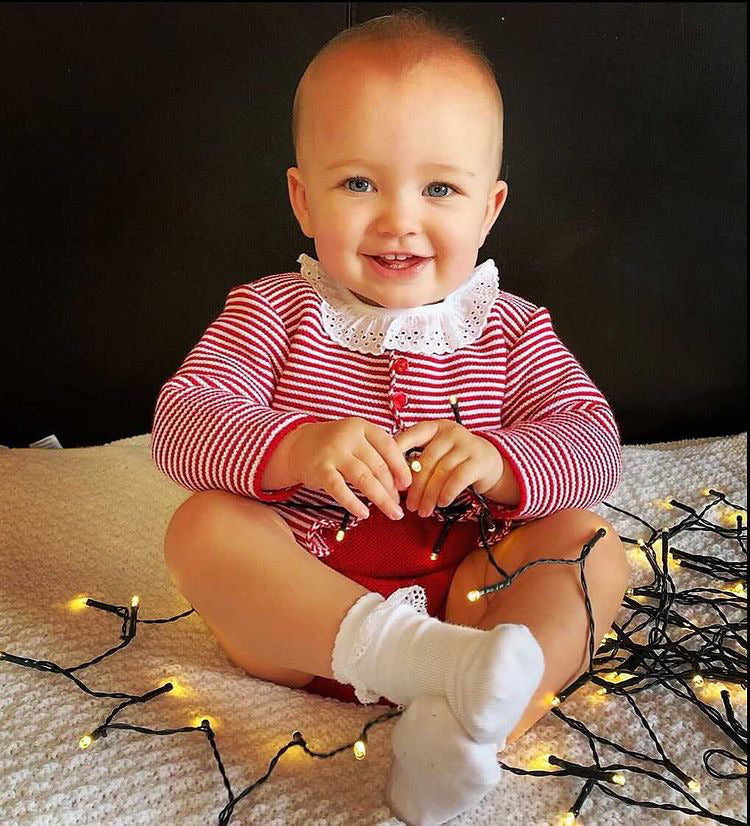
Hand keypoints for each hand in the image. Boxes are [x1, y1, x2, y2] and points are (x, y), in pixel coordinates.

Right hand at [286, 418, 412, 520]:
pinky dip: (353, 503)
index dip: (401, 467)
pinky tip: (364, 514)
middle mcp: (349, 437)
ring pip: (364, 478)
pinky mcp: (320, 469)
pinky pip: (340, 489)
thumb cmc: (335, 446)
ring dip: (381, 498)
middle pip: (378, 466)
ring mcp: (333, 452)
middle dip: (391, 489)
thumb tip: (401, 481)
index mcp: (362, 427)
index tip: (407, 485)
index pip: (388, 446)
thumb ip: (376, 453)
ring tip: (392, 512)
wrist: (298, 445)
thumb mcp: (356, 439)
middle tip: (398, 505)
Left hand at [393, 420, 503, 516]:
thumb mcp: (436, 452)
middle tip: (410, 506)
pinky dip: (447, 493)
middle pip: (427, 461)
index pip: (410, 436)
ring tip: (423, 510)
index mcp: (434, 427)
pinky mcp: (479, 460)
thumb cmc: (455, 459)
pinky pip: (459, 478)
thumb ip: (416, 459)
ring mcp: (467, 444)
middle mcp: (450, 432)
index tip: (389, 479)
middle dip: (416, 487)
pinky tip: (442, 503)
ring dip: (430, 495)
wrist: (490, 461)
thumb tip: (392, 482)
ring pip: (442, 472)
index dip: (396, 457)